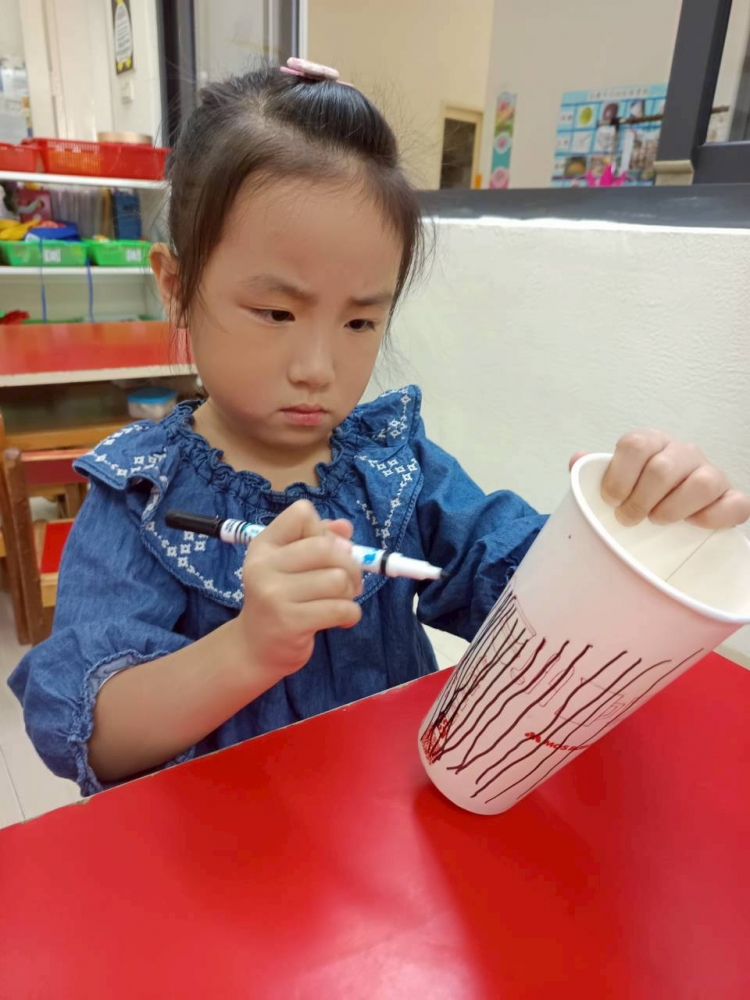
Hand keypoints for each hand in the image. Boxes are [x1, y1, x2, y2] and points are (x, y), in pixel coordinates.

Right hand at [239, 500, 362, 678]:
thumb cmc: (281, 600)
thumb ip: (318, 540)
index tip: (325, 553)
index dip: (324, 531)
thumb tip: (346, 527)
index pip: (302, 513)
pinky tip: (342, 620)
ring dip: (350, 592)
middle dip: (350, 564)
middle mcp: (264, 566)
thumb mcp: (292, 565)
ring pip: (338, 579)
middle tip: (348, 582)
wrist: (256, 649)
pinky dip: (351, 614)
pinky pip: (341, 608)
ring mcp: (274, 595)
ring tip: (342, 601)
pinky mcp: (290, 622)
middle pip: (327, 547)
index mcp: (264, 545)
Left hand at [570, 431, 749, 528]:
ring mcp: (711, 473)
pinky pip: (734, 503)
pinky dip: (713, 517)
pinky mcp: (730, 497)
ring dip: (673, 508)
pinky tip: (692, 525)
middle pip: (663, 468)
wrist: (669, 509)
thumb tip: (577, 460)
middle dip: (640, 500)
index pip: (635, 444)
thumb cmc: (636, 494)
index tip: (610, 500)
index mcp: (651, 443)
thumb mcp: (613, 481)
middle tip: (628, 519)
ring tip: (658, 519)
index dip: (618, 476)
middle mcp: (683, 452)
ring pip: (702, 482)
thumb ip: (593, 471)